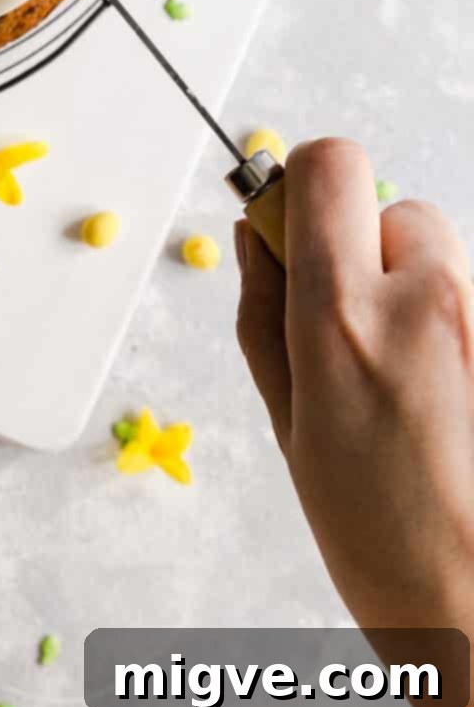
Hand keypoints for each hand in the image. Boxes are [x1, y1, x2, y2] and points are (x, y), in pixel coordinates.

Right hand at [236, 138, 473, 638]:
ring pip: (441, 256)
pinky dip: (456, 331)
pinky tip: (452, 405)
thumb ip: (263, 312)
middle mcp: (426, 302)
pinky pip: (472, 302)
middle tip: (354, 329)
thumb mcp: (289, 426)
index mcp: (344, 317)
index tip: (293, 227)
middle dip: (366, 250)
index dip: (304, 182)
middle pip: (391, 206)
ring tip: (412, 386)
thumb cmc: (382, 541)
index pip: (329, 164)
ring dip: (418, 291)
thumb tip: (254, 233)